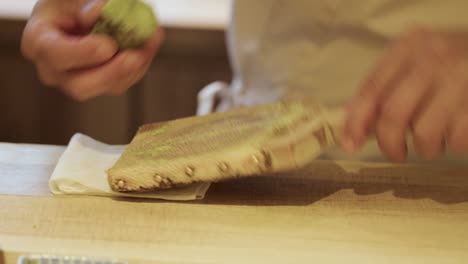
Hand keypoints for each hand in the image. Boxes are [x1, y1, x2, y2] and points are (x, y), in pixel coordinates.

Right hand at [21, 0, 163, 100]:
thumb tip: (102, 12)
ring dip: (136, 66)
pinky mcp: (102, 84)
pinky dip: (141, 64)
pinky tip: (149, 45)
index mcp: (39, 42)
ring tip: (152, 40)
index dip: (82, 53)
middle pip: (81, 86)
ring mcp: (79, 81)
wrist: (79, 14)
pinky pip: (123, 82)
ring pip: (108, 86)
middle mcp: (55, 70)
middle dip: (112, 72)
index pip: (55, 55)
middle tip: (135, 56)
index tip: (108, 45)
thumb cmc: (72, 3)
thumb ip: (87, 3)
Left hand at [342, 29, 467, 161]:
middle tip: (396, 154)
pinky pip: (455, 140)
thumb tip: (352, 121)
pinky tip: (457, 132)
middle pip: (393, 113)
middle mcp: (432, 59)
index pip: (371, 89)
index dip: (356, 121)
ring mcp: (459, 79)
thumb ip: (385, 85)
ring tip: (435, 141)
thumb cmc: (452, 63)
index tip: (350, 144)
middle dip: (389, 143)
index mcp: (408, 47)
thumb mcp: (417, 61)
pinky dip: (453, 145)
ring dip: (425, 148)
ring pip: (423, 132)